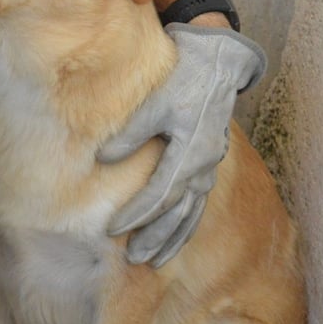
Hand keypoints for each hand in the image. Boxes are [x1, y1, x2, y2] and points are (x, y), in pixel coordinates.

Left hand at [98, 22, 266, 267]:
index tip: (113, 230)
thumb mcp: (155, 103)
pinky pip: (199, 202)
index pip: (160, 194)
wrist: (218, 64)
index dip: (136, 214)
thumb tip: (104, 160)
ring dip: (173, 236)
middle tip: (134, 258)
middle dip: (155, 236)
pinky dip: (187, 223)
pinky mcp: (209, 162)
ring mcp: (210, 165)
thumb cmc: (183, 79)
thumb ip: (130, 134)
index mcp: (190, 150)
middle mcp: (204, 164)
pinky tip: (176, 237)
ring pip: (191, 211)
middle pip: (178, 211)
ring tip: (154, 259)